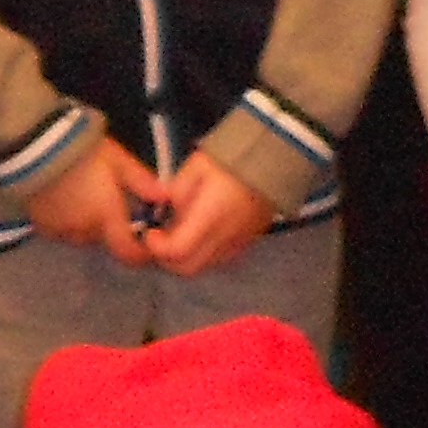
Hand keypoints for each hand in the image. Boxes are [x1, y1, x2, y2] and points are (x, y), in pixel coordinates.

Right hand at [24, 138, 161, 269]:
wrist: (36, 148)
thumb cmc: (82, 153)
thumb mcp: (118, 161)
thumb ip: (142, 181)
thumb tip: (165, 198)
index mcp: (107, 217)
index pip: (128, 252)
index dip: (140, 254)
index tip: (146, 244)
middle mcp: (85, 231)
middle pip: (104, 239)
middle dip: (111, 227)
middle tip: (111, 204)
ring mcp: (60, 231)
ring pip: (83, 236)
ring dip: (89, 225)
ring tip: (86, 199)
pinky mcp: (41, 225)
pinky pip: (61, 231)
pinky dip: (68, 222)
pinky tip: (66, 201)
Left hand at [139, 152, 272, 279]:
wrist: (276, 162)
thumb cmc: (233, 160)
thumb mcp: (197, 166)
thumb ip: (176, 190)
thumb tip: (165, 208)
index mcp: (210, 216)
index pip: (177, 250)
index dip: (158, 248)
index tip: (151, 233)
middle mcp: (224, 238)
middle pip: (188, 268)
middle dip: (167, 258)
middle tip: (160, 239)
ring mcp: (237, 245)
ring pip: (202, 267)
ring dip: (185, 258)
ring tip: (178, 235)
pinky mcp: (246, 245)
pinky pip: (217, 260)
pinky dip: (202, 255)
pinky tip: (199, 235)